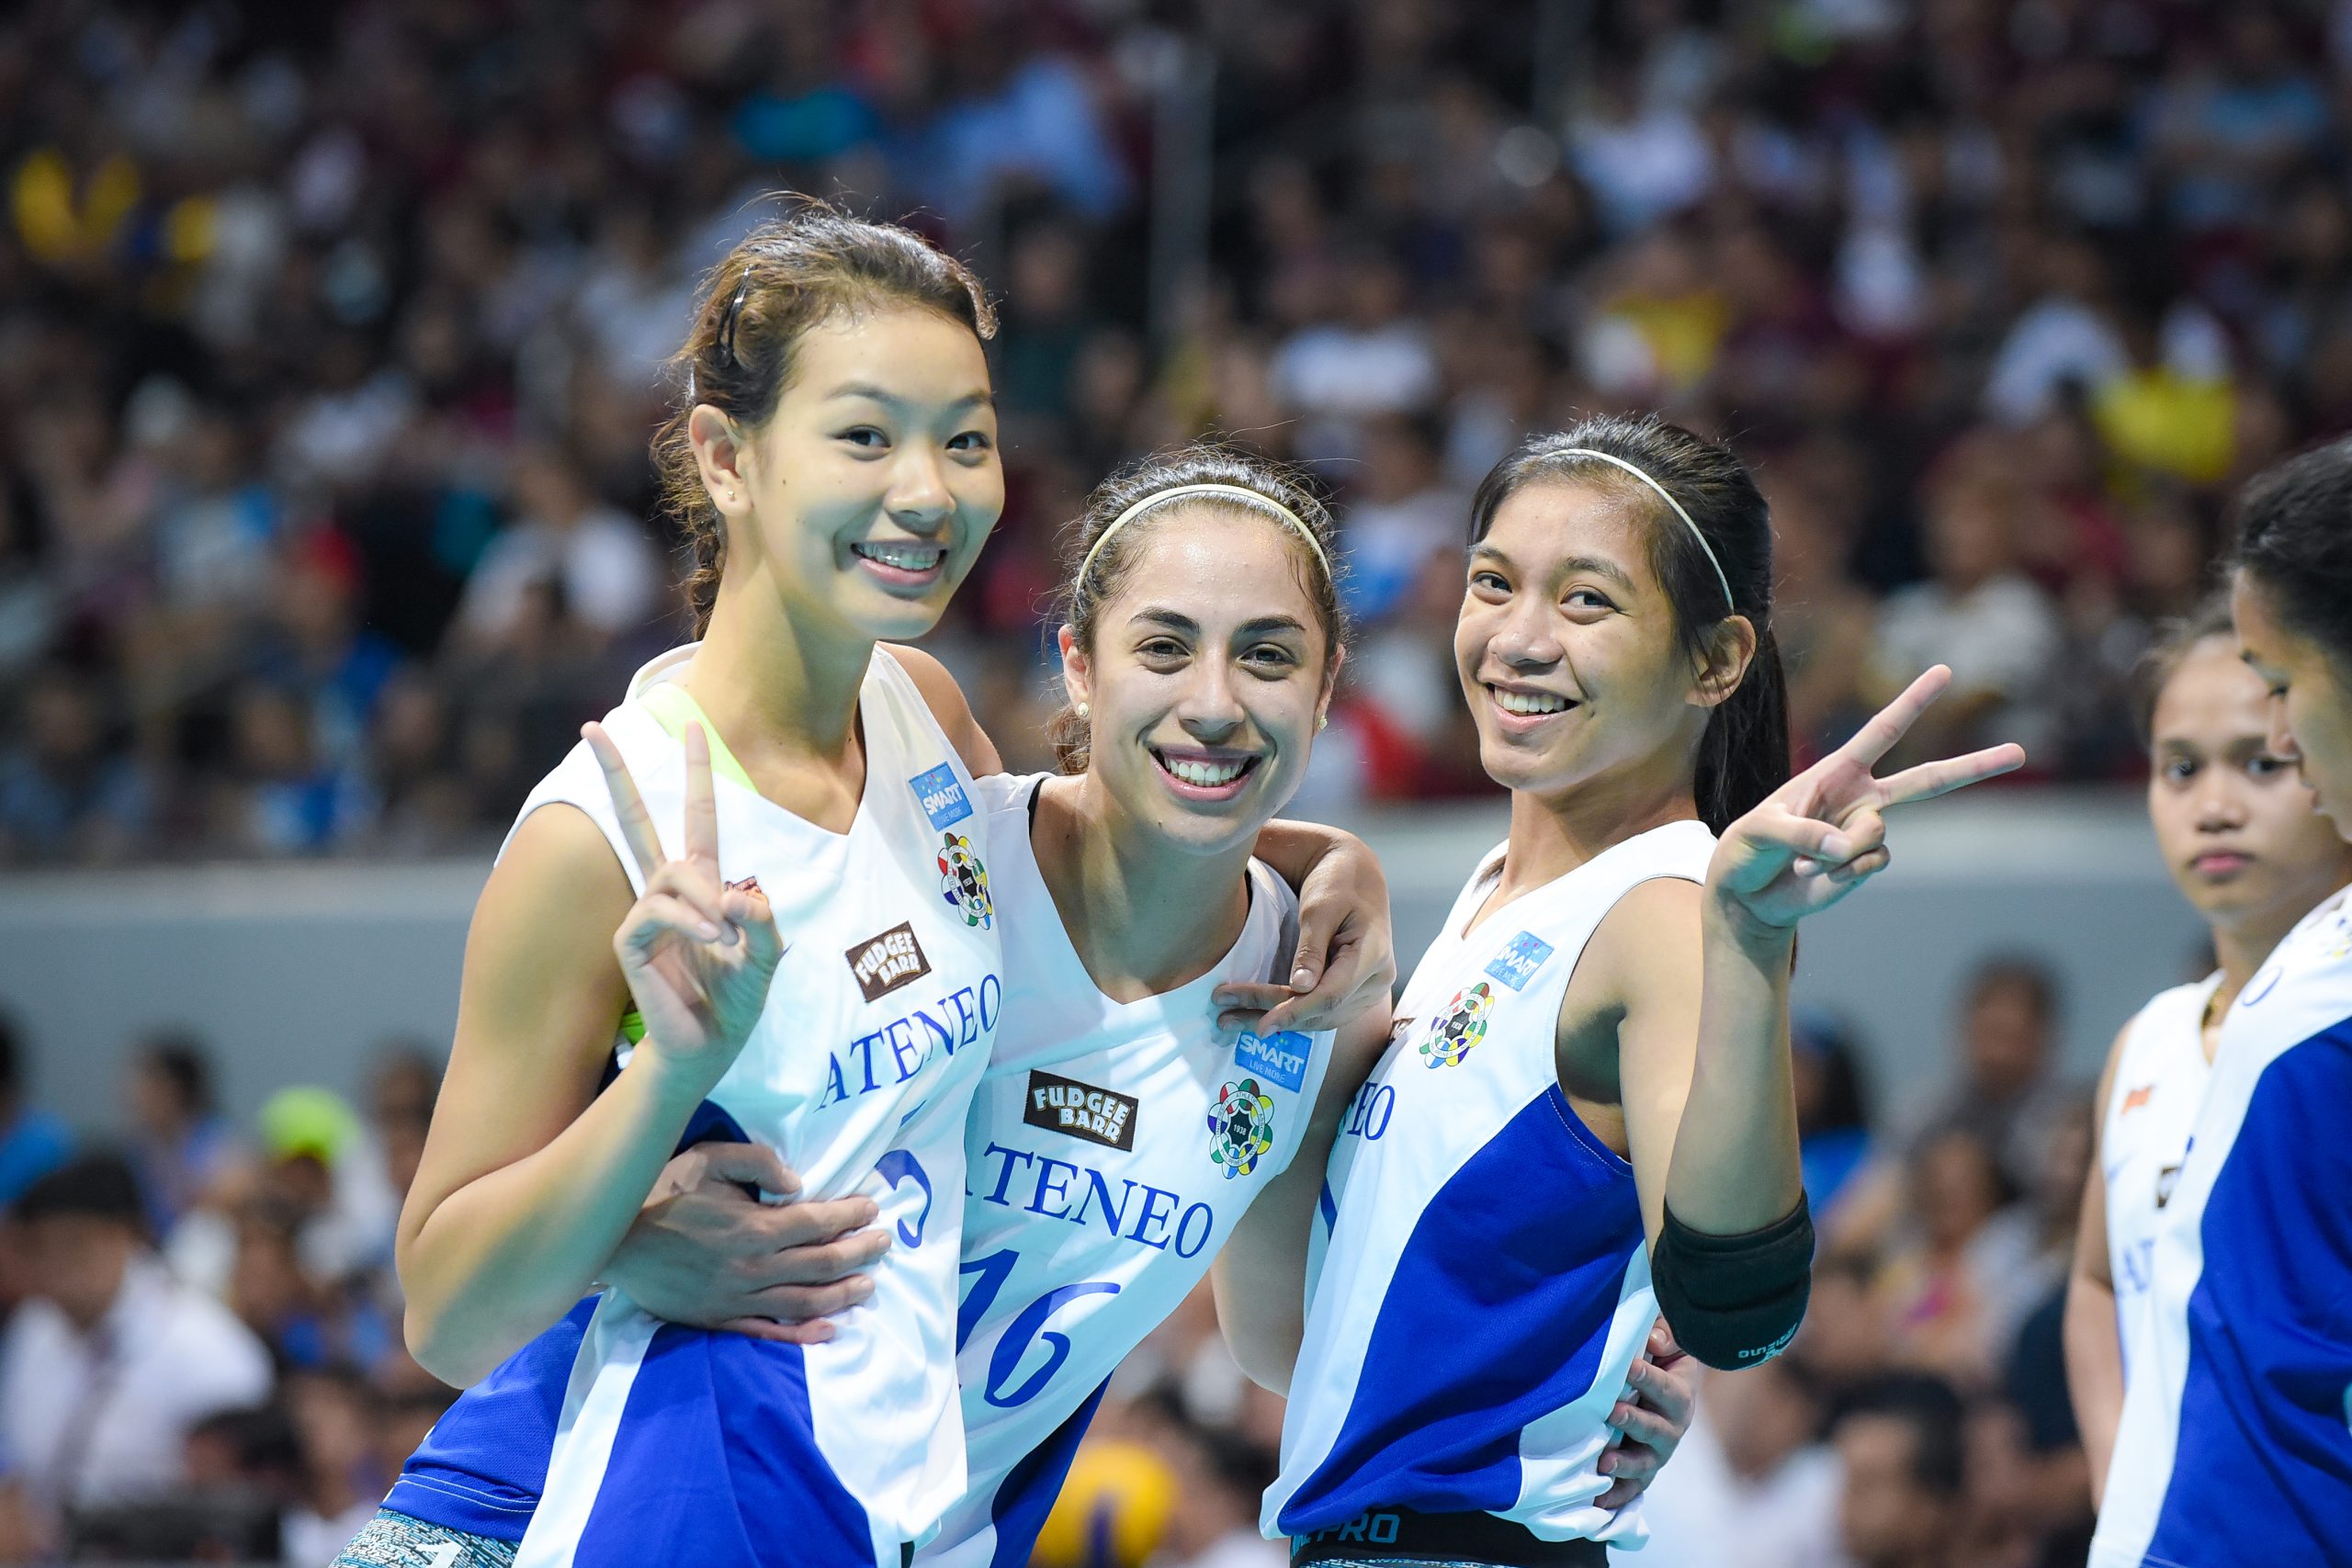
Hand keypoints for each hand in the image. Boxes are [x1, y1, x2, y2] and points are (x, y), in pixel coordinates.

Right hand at [586, 720, 784, 1079]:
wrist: (710, 1046)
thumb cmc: (736, 1000)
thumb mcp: (767, 953)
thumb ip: (762, 919)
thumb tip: (734, 895)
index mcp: (703, 884)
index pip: (695, 818)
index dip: (695, 773)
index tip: (692, 725)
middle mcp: (668, 891)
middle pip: (636, 820)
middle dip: (617, 774)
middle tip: (593, 727)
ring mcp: (645, 914)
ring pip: (671, 874)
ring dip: (705, 899)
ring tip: (725, 935)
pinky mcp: (630, 941)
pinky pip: (656, 911)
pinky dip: (688, 920)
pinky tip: (710, 939)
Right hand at [605, 1142, 890, 1342]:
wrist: (612, 1243)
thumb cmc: (660, 1193)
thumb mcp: (707, 1158)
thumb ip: (757, 1162)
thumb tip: (797, 1182)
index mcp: (753, 1227)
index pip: (818, 1222)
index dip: (851, 1215)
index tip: (872, 1209)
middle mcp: (753, 1267)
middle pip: (822, 1263)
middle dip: (859, 1252)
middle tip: (884, 1243)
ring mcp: (738, 1298)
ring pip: (805, 1302)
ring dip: (843, 1294)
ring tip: (869, 1285)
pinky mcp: (721, 1319)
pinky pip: (770, 1332)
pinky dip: (803, 1335)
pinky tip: (830, 1331)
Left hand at [1214, 832, 1395, 1034]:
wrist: (1355, 872)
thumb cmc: (1337, 881)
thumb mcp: (1319, 907)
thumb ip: (1311, 948)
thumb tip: (1300, 987)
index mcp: (1372, 955)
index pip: (1331, 995)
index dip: (1295, 1013)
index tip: (1262, 1025)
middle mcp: (1376, 978)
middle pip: (1322, 1011)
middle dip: (1273, 1017)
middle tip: (1226, 1019)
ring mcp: (1368, 988)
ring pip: (1321, 1018)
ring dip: (1277, 1021)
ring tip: (1231, 1020)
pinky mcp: (1355, 991)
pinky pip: (1322, 1011)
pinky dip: (1291, 1015)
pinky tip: (1259, 1015)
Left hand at [1596, 1320, 1696, 1508]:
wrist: (1662, 1393)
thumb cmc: (1658, 1358)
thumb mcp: (1666, 1340)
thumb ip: (1664, 1335)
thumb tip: (1654, 1341)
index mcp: (1679, 1393)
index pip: (1666, 1387)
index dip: (1649, 1377)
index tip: (1629, 1366)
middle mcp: (1672, 1426)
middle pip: (1657, 1428)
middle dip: (1635, 1421)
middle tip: (1613, 1412)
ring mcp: (1657, 1451)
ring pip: (1645, 1462)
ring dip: (1625, 1464)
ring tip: (1605, 1463)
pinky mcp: (1643, 1471)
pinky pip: (1632, 1488)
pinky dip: (1616, 1496)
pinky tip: (1598, 1501)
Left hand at [1708, 665, 2022, 938]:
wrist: (1747, 894)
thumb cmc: (1746, 849)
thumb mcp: (1760, 831)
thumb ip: (1801, 835)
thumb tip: (1848, 847)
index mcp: (1835, 772)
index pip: (1881, 731)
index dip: (1912, 702)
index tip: (1944, 671)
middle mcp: (1860, 798)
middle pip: (1927, 781)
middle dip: (1974, 767)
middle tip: (2020, 752)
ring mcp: (1867, 833)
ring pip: (1878, 834)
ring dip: (1839, 849)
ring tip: (1804, 858)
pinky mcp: (1867, 865)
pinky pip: (1873, 864)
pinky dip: (1843, 874)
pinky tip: (1819, 876)